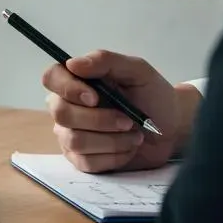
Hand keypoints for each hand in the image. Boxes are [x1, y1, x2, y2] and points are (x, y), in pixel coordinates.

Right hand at [43, 50, 200, 172]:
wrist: (171, 129)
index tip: (95, 97)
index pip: (51, 78)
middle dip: (99, 119)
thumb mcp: (137, 71)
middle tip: (128, 120)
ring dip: (112, 140)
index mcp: (75, 80)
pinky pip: (87, 162)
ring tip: (133, 134)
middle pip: (62, 113)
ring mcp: (70, 133)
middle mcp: (66, 105)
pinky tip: (127, 148)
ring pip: (75, 140)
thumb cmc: (153, 97)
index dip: (67, 88)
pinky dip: (114, 156)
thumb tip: (73, 63)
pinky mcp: (81, 159)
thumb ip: (106, 61)